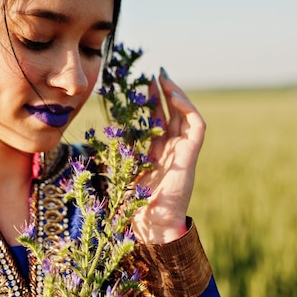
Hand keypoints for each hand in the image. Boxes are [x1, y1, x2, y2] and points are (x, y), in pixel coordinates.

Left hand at [132, 68, 205, 243]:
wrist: (151, 223)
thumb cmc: (134, 203)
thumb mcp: (123, 169)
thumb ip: (119, 151)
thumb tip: (100, 137)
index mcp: (157, 152)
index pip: (159, 119)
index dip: (153, 101)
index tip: (142, 84)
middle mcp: (172, 149)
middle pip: (172, 113)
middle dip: (164, 92)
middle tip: (154, 74)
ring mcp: (183, 151)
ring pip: (186, 115)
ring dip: (176, 94)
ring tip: (163, 78)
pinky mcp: (191, 154)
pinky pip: (196, 126)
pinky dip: (187, 109)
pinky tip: (173, 96)